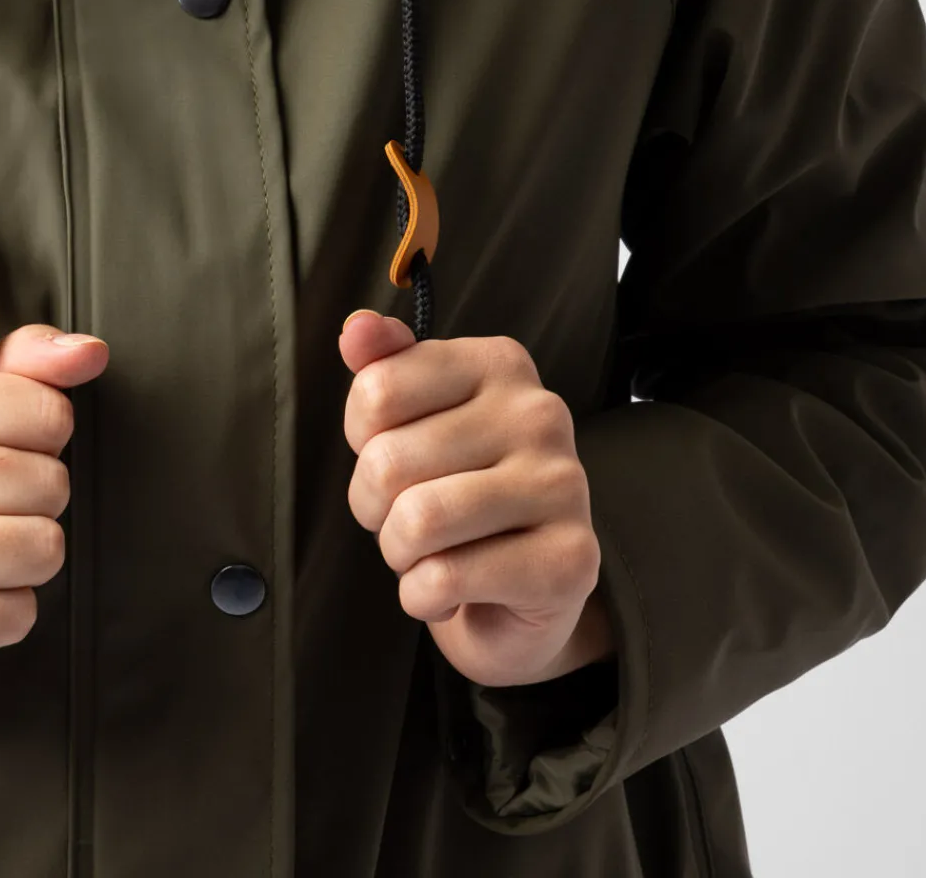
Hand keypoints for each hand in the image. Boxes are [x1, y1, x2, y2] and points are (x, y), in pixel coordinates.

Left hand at [339, 309, 612, 688]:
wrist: (519, 597)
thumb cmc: (455, 493)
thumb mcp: (412, 421)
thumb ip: (384, 366)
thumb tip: (356, 327)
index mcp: (498, 363)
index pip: (376, 390)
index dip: (362, 440)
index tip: (395, 455)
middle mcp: (539, 413)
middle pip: (388, 461)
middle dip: (376, 508)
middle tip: (410, 519)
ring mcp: (562, 485)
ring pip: (417, 522)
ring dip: (400, 554)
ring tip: (430, 553)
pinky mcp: (570, 560)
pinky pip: (446, 578)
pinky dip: (424, 597)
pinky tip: (456, 591)